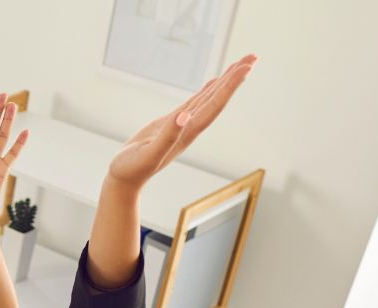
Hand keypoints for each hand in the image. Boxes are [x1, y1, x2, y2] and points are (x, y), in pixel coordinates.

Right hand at [107, 54, 255, 190]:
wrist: (124, 180)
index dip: (231, 86)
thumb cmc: (133, 169)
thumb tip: (183, 116)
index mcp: (188, 132)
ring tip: (240, 64)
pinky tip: (214, 83)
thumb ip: (167, 136)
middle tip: (252, 56)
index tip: (246, 67)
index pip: (215, 105)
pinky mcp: (171, 123)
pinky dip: (207, 91)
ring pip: (209, 98)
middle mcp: (190, 127)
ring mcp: (182, 125)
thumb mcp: (149, 154)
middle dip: (235, 78)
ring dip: (225, 82)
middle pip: (218, 98)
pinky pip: (194, 103)